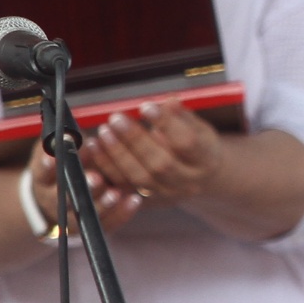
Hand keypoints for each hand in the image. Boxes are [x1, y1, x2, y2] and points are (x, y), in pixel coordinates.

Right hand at [29, 135, 142, 235]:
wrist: (59, 199)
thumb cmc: (64, 164)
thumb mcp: (57, 150)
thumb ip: (63, 142)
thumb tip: (72, 134)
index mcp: (42, 179)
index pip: (42, 173)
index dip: (48, 166)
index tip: (55, 158)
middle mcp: (53, 201)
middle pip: (64, 198)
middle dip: (81, 188)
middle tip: (96, 178)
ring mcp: (70, 218)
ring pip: (84, 216)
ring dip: (102, 205)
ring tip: (116, 193)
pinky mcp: (90, 227)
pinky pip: (106, 224)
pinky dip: (121, 214)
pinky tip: (134, 200)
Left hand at [78, 102, 222, 210]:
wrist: (202, 177)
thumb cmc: (197, 146)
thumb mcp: (198, 128)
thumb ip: (182, 116)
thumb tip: (169, 102)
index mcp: (207, 159)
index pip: (187, 143)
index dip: (166, 124)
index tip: (146, 106)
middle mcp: (189, 182)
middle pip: (161, 164)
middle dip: (135, 140)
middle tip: (117, 118)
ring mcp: (167, 194)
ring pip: (140, 177)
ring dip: (118, 154)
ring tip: (104, 130)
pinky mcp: (148, 201)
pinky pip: (123, 185)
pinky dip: (106, 166)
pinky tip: (96, 146)